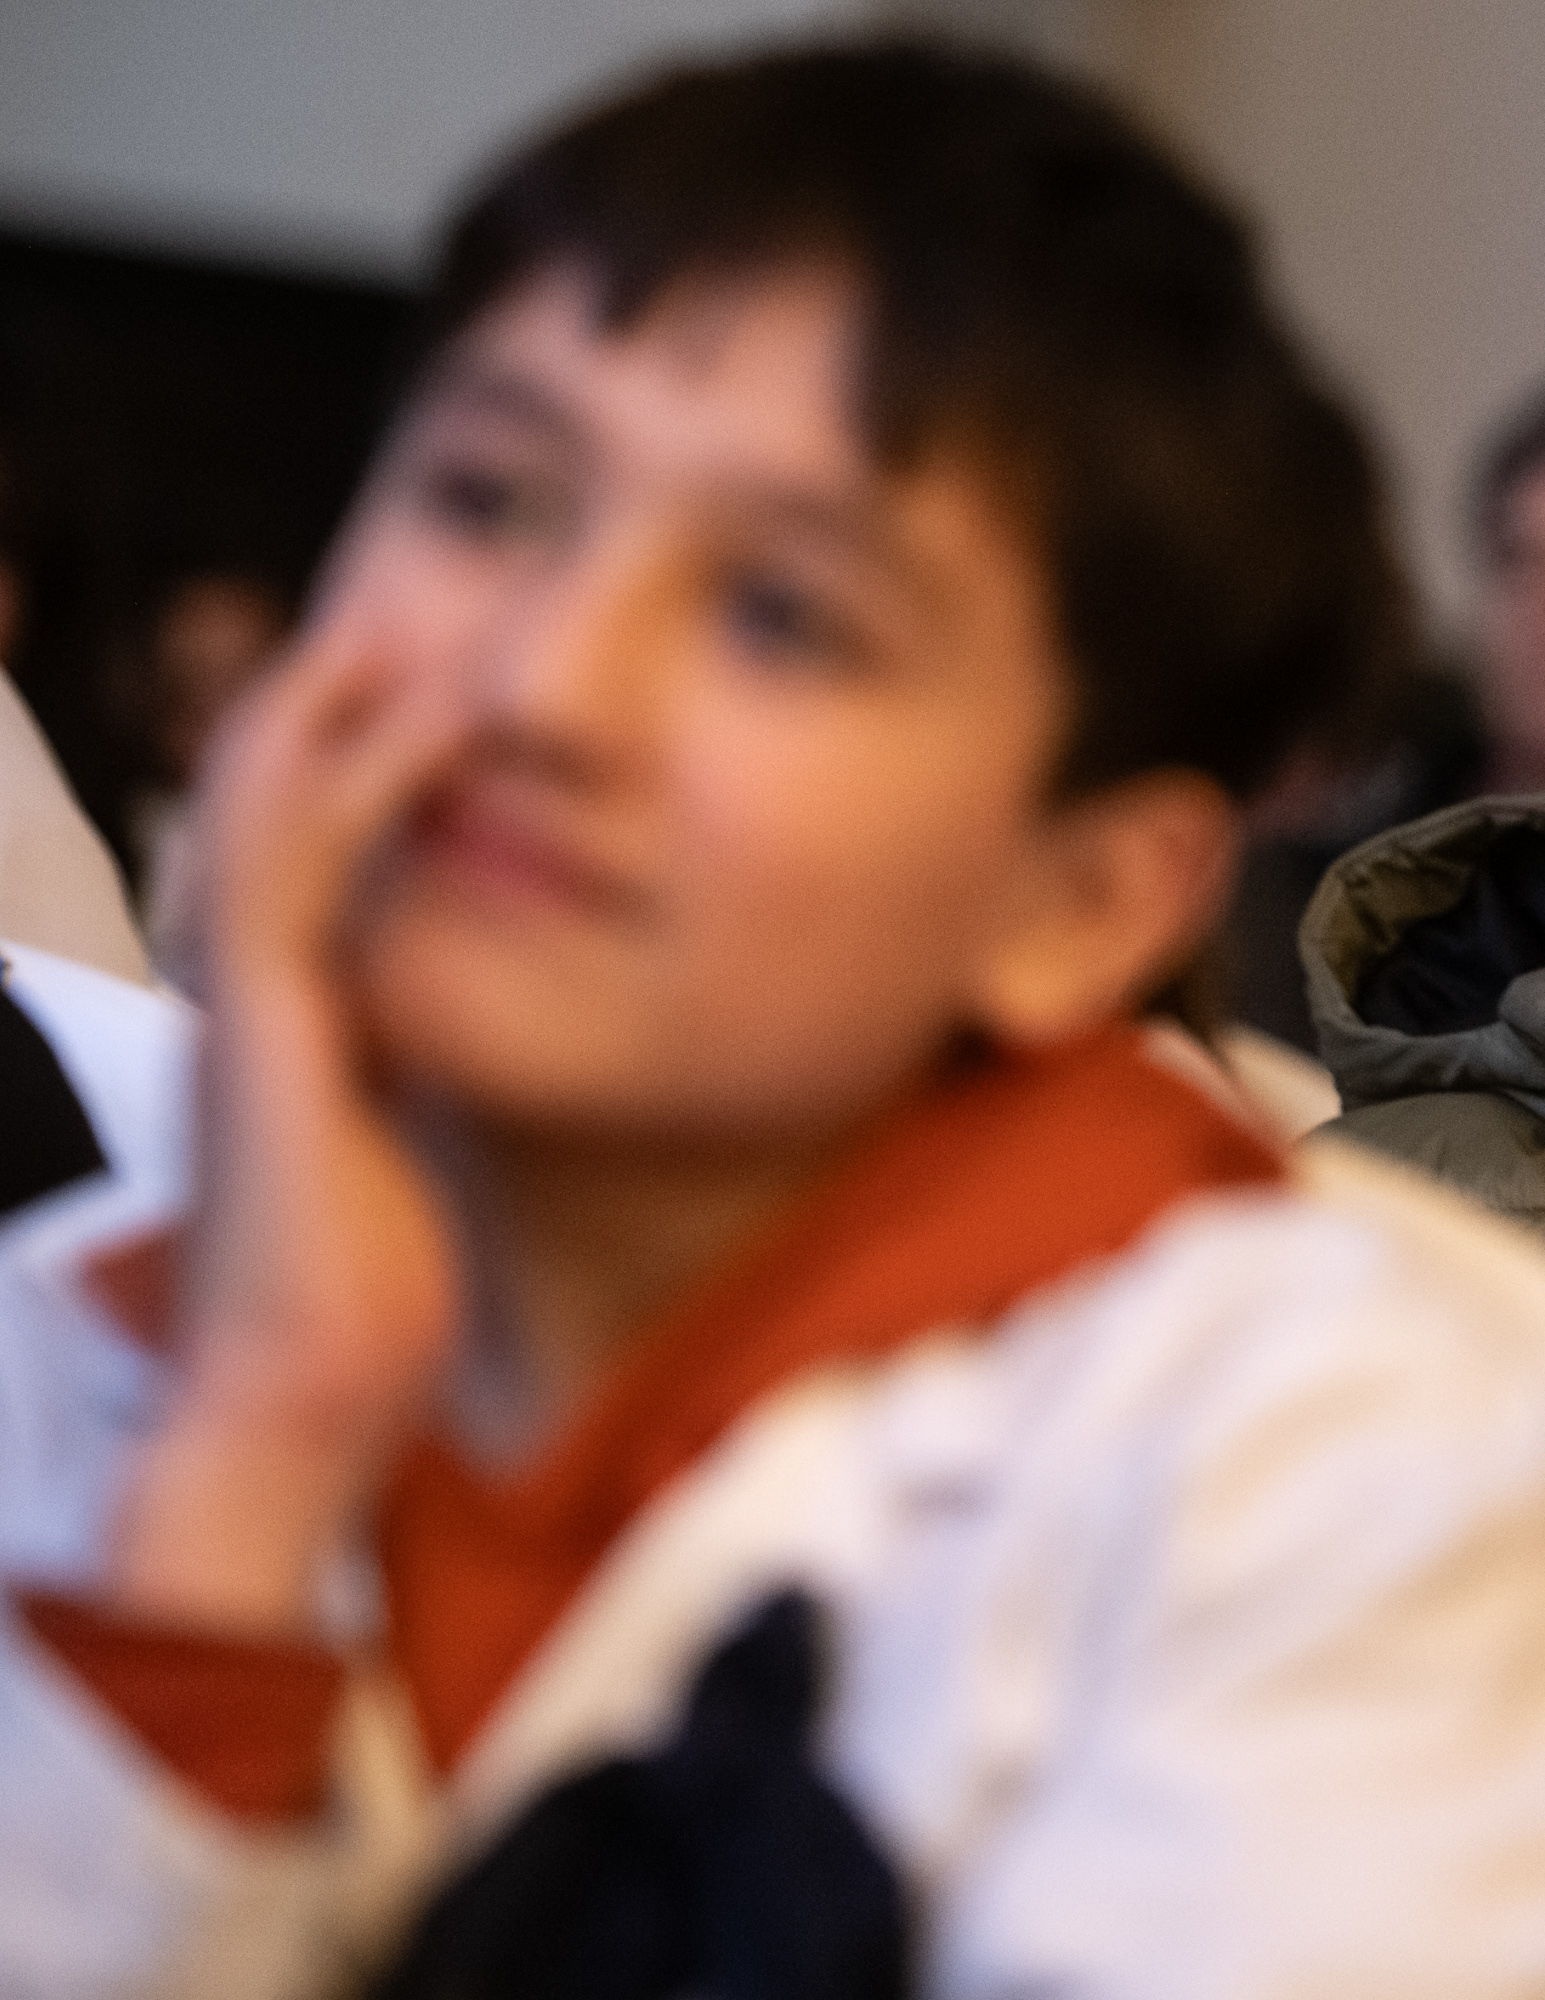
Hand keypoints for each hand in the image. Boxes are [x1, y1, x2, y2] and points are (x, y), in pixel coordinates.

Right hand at [106, 624, 469, 1637]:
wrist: (301, 1396)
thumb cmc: (357, 1301)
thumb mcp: (396, 1152)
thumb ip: (407, 1081)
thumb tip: (453, 1043)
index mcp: (270, 1016)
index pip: (291, 849)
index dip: (338, 761)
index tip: (411, 689)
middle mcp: (239, 991)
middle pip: (253, 798)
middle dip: (312, 702)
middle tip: (390, 617)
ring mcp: (242, 1001)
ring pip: (263, 803)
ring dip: (330, 706)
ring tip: (401, 624)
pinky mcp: (268, 1023)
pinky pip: (308, 864)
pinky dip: (369, 777)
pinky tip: (434, 722)